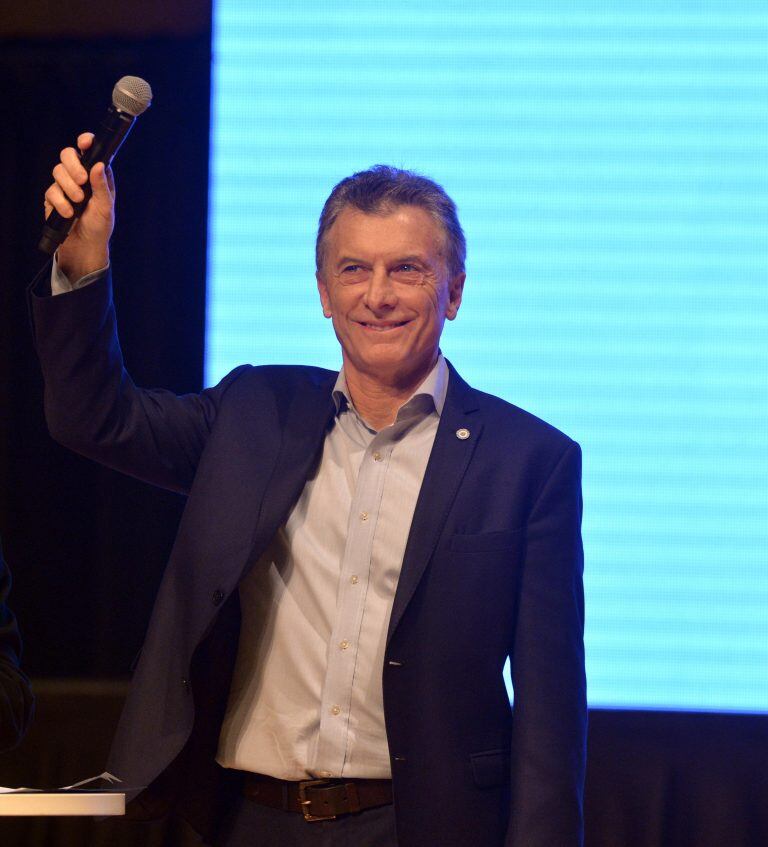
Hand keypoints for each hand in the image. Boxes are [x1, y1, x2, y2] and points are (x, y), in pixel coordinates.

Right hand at [44, 132, 115, 280]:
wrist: (85, 246)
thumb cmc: (100, 226)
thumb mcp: (106, 207)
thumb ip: (102, 186)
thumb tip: (99, 165)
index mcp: (96, 175)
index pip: (89, 152)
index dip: (85, 142)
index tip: (85, 142)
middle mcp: (80, 177)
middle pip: (67, 155)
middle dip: (73, 165)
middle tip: (82, 180)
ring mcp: (65, 186)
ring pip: (57, 171)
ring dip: (69, 187)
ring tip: (78, 202)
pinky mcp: (53, 198)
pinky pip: (51, 191)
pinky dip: (60, 202)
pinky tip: (69, 213)